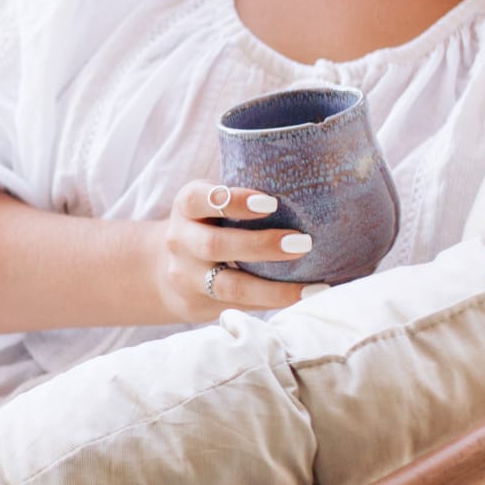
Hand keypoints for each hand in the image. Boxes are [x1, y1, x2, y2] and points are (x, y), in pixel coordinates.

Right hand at [149, 181, 327, 323]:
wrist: (170, 266)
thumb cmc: (211, 223)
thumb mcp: (213, 202)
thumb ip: (245, 193)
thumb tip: (314, 178)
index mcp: (187, 207)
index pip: (200, 200)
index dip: (234, 201)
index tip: (272, 203)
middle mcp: (181, 241)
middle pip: (214, 245)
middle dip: (260, 246)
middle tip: (302, 243)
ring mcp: (187, 276)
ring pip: (228, 286)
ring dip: (272, 287)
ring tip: (313, 286)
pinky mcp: (199, 304)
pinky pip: (240, 307)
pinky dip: (274, 302)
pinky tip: (305, 297)